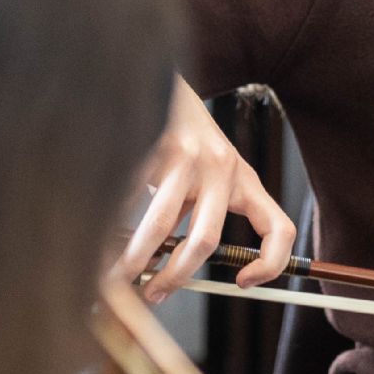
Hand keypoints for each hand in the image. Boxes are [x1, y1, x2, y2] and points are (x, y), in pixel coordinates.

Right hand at [120, 80, 294, 298]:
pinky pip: (129, 199)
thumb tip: (171, 272)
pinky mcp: (153, 145)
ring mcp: (187, 157)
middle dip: (175, 276)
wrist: (163, 79)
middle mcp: (222, 168)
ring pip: (160, 223)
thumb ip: (201, 213)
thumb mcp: (210, 173)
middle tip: (152, 294)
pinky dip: (108, 224)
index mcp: (245, 179)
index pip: (279, 228)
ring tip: (114, 276)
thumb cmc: (187, 139)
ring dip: (135, 258)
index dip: (270, 264)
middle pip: (205, 241)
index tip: (242, 283)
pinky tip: (95, 234)